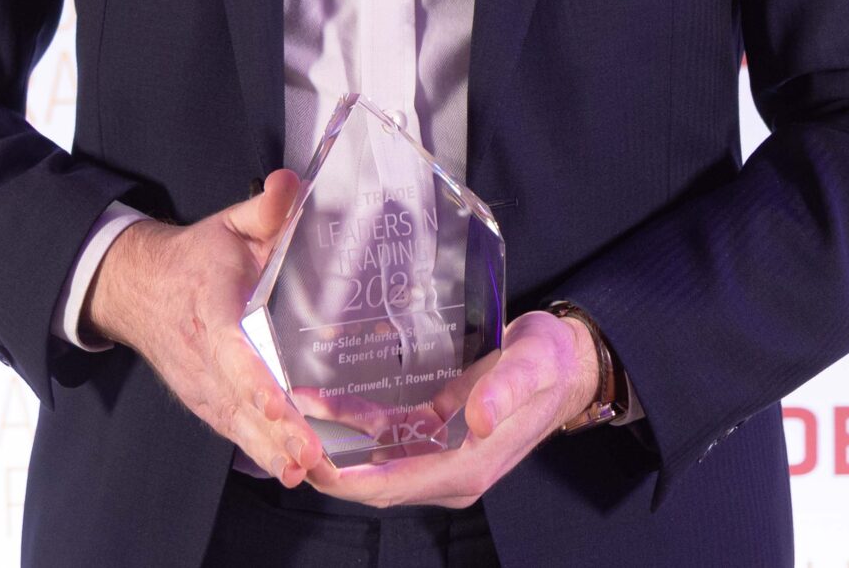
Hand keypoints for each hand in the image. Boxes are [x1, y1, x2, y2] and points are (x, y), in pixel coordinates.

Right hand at [81, 169, 332, 488]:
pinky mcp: (204, 400)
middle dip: (274, 433)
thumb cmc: (194, 258)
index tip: (282, 404)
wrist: (137, 287)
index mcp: (211, 312)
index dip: (257, 382)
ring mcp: (201, 385)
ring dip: (269, 451)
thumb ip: (264, 208)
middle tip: (308, 459)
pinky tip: (289, 468)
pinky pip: (233, 429)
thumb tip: (289, 183)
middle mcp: (203, 358)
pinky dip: (259, 451)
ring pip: (237, 424)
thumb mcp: (228, 225)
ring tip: (303, 472)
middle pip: (240, 401)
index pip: (234, 353)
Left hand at [300, 308, 599, 508]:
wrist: (566, 362)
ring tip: (288, 417)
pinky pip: (385, 436)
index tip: (309, 462)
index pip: (394, 485)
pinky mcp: (434, 432)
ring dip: (333, 445)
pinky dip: (352, 423)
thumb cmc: (550, 363)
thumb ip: (504, 391)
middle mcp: (448, 470)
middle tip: (282, 435)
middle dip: (328, 465)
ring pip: (374, 460)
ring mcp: (440, 454)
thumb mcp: (531, 367)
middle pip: (375, 482)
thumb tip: (477, 421)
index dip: (349, 480)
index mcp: (468, 467)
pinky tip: (319, 400)